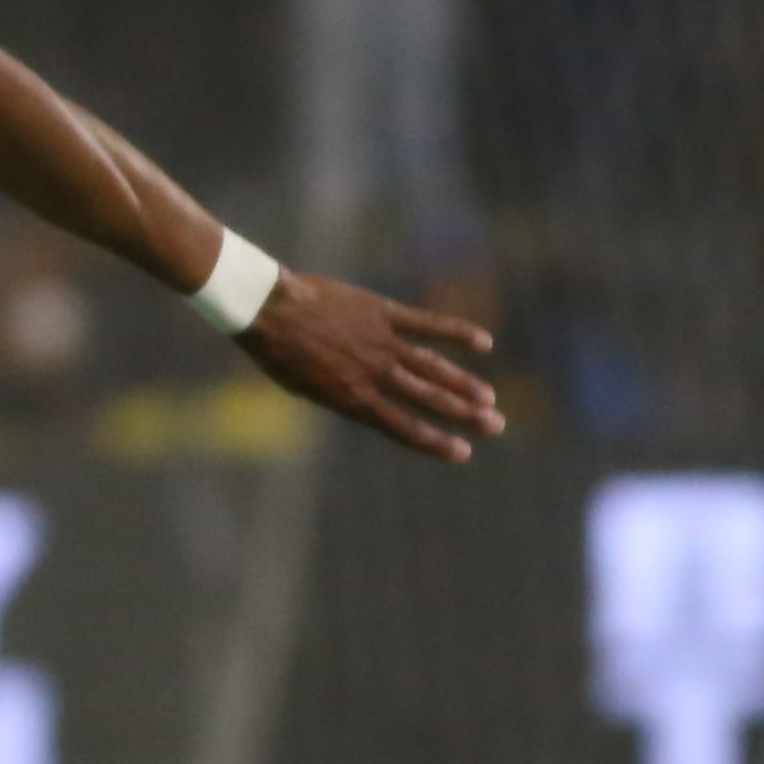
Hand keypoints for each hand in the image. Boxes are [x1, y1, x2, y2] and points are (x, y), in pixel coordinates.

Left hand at [237, 271, 503, 462]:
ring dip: (465, 383)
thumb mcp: (306, 389)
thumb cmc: (277, 353)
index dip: (436, 442)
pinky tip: (484, 342)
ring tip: (490, 398)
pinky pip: (427, 325)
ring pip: (432, 367)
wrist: (267, 310)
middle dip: (464, 415)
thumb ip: (342, 395)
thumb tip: (365, 401)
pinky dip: (456, 333)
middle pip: (428, 399)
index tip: (463, 453)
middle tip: (495, 425)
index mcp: (353, 400)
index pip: (404, 427)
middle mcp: (374, 375)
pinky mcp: (382, 314)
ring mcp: (381, 344)